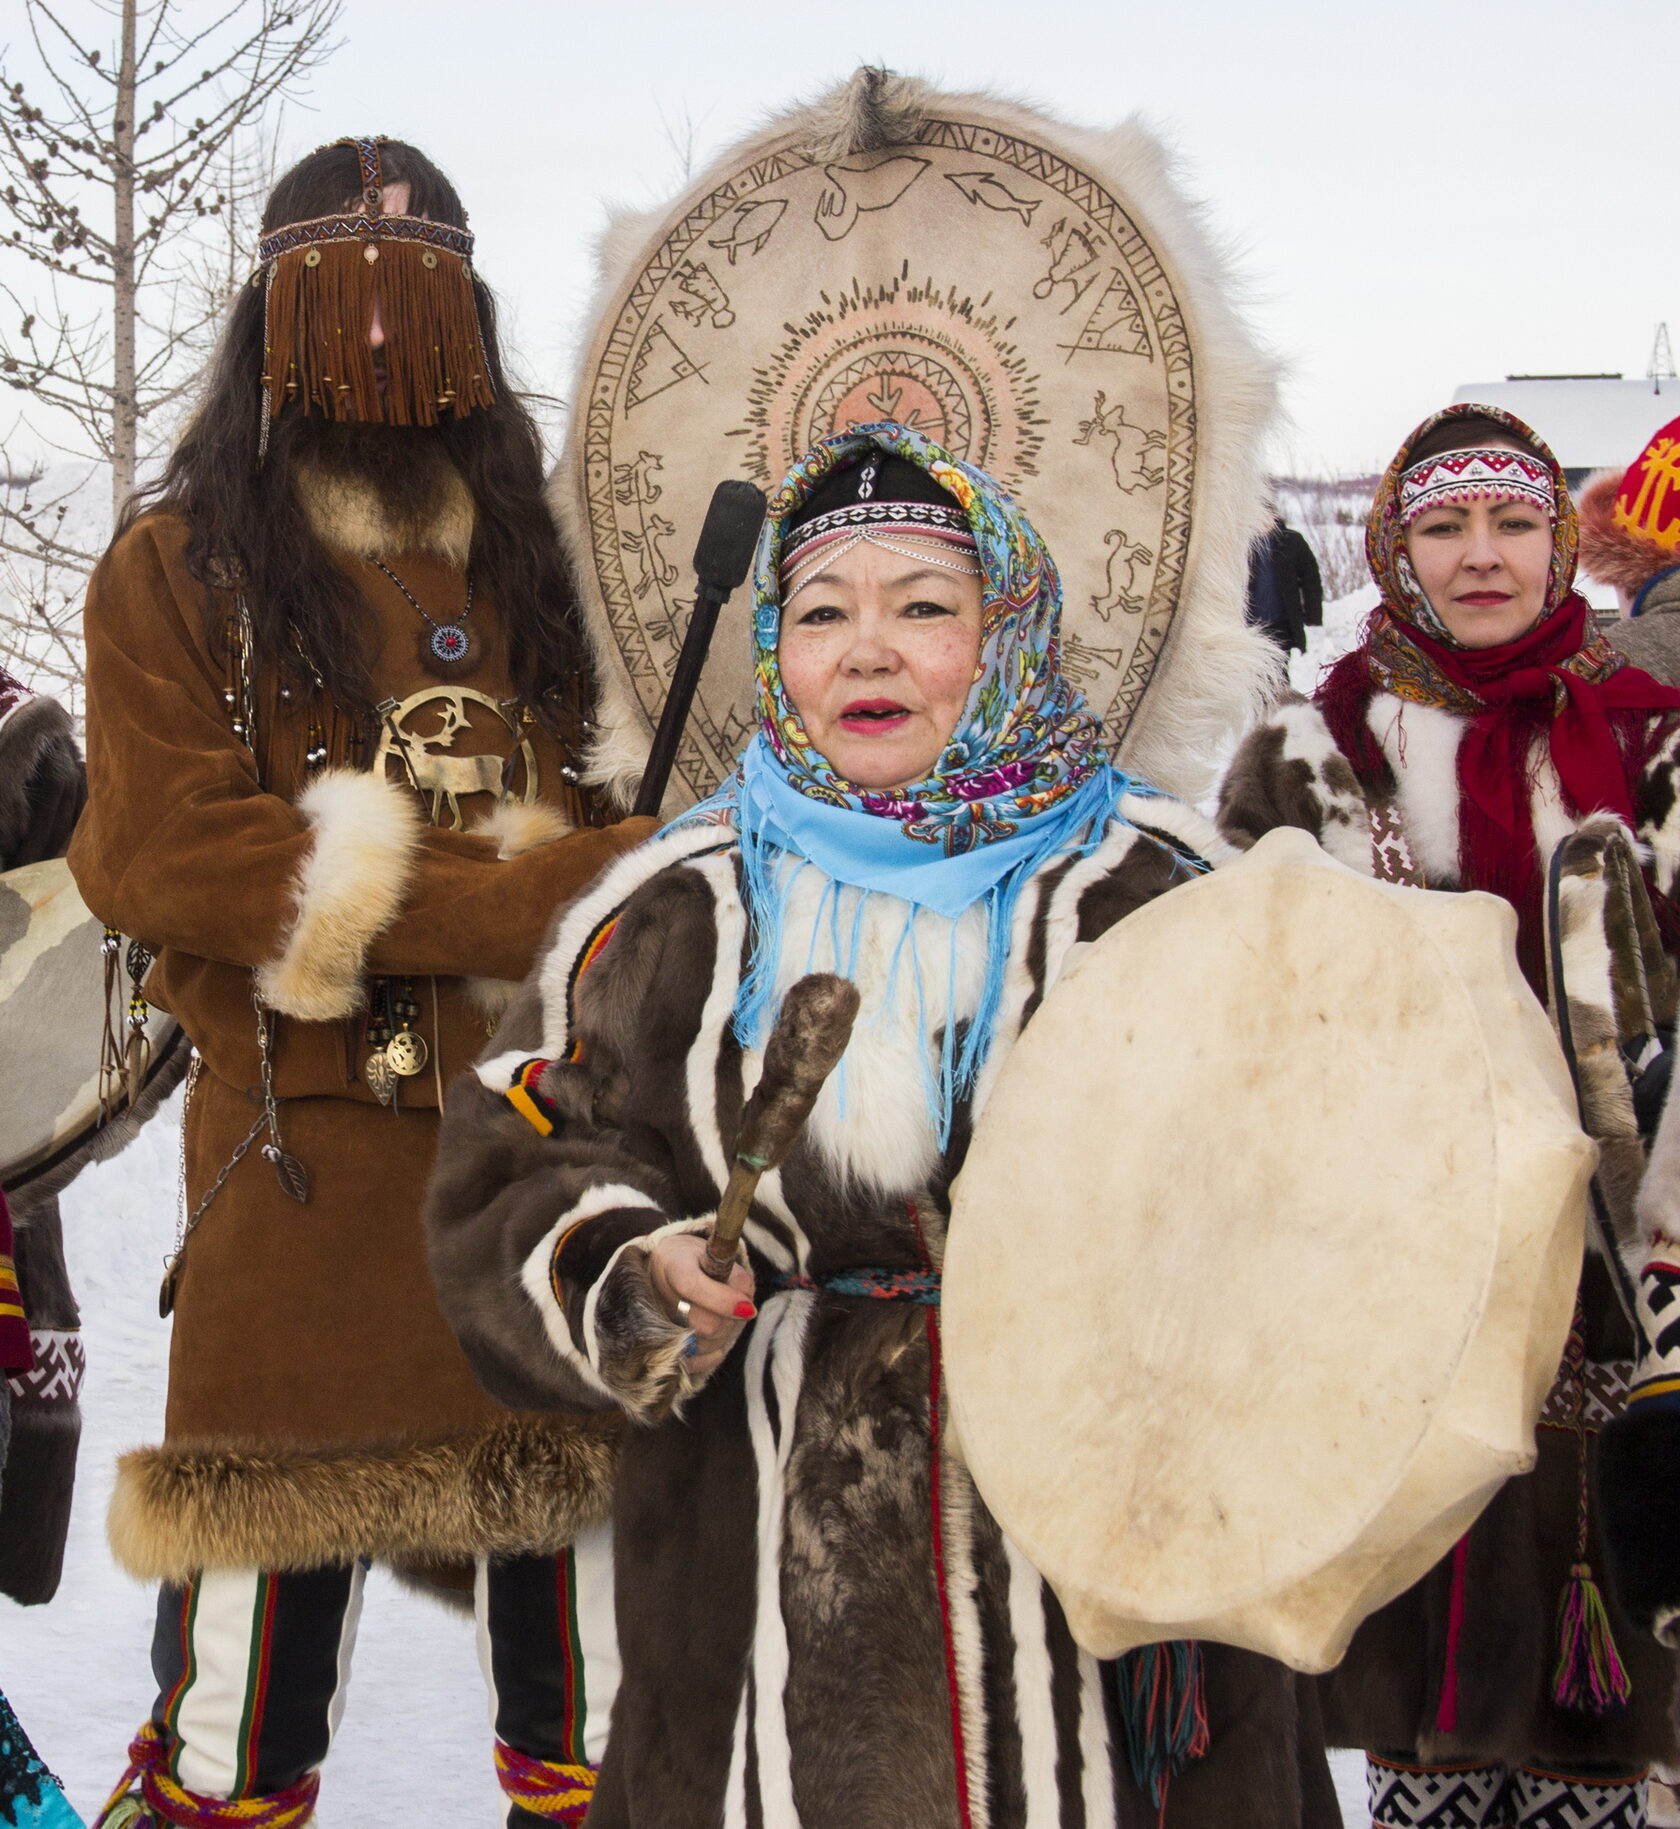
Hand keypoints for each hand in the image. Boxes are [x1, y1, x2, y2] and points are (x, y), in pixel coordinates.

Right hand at [647, 1233, 755, 1378]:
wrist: (665, 1265)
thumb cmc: (696, 1259)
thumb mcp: (718, 1254)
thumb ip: (737, 1278)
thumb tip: (747, 1308)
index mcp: (673, 1265)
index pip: (692, 1286)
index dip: (724, 1301)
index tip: (748, 1308)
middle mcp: (660, 1295)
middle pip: (703, 1324)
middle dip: (730, 1319)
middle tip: (738, 1307)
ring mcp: (658, 1322)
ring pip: (702, 1343)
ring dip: (723, 1334)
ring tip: (724, 1317)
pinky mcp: (661, 1343)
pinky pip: (689, 1362)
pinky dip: (710, 1356)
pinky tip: (718, 1346)